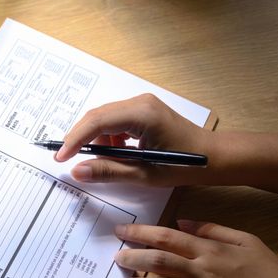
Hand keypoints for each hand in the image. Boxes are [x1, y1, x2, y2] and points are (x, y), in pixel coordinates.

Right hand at [54, 94, 209, 185]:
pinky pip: (115, 120)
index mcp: (142, 114)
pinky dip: (109, 137)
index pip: (97, 121)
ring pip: (105, 119)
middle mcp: (140, 102)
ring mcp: (142, 104)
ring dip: (97, 139)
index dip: (75, 139)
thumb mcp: (144, 174)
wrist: (216, 157)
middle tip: (68, 159)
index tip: (61, 157)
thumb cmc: (186, 166)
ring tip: (103, 161)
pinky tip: (118, 153)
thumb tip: (77, 171)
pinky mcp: (143, 110)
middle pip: (97, 116)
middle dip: (81, 138)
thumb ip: (108, 171)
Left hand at [115, 220, 277, 277]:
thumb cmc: (270, 276)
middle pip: (161, 261)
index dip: (141, 234)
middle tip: (117, 257)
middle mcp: (205, 273)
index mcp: (211, 252)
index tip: (122, 232)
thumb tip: (183, 221)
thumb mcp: (248, 241)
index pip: (168, 238)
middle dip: (134, 258)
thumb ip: (214, 229)